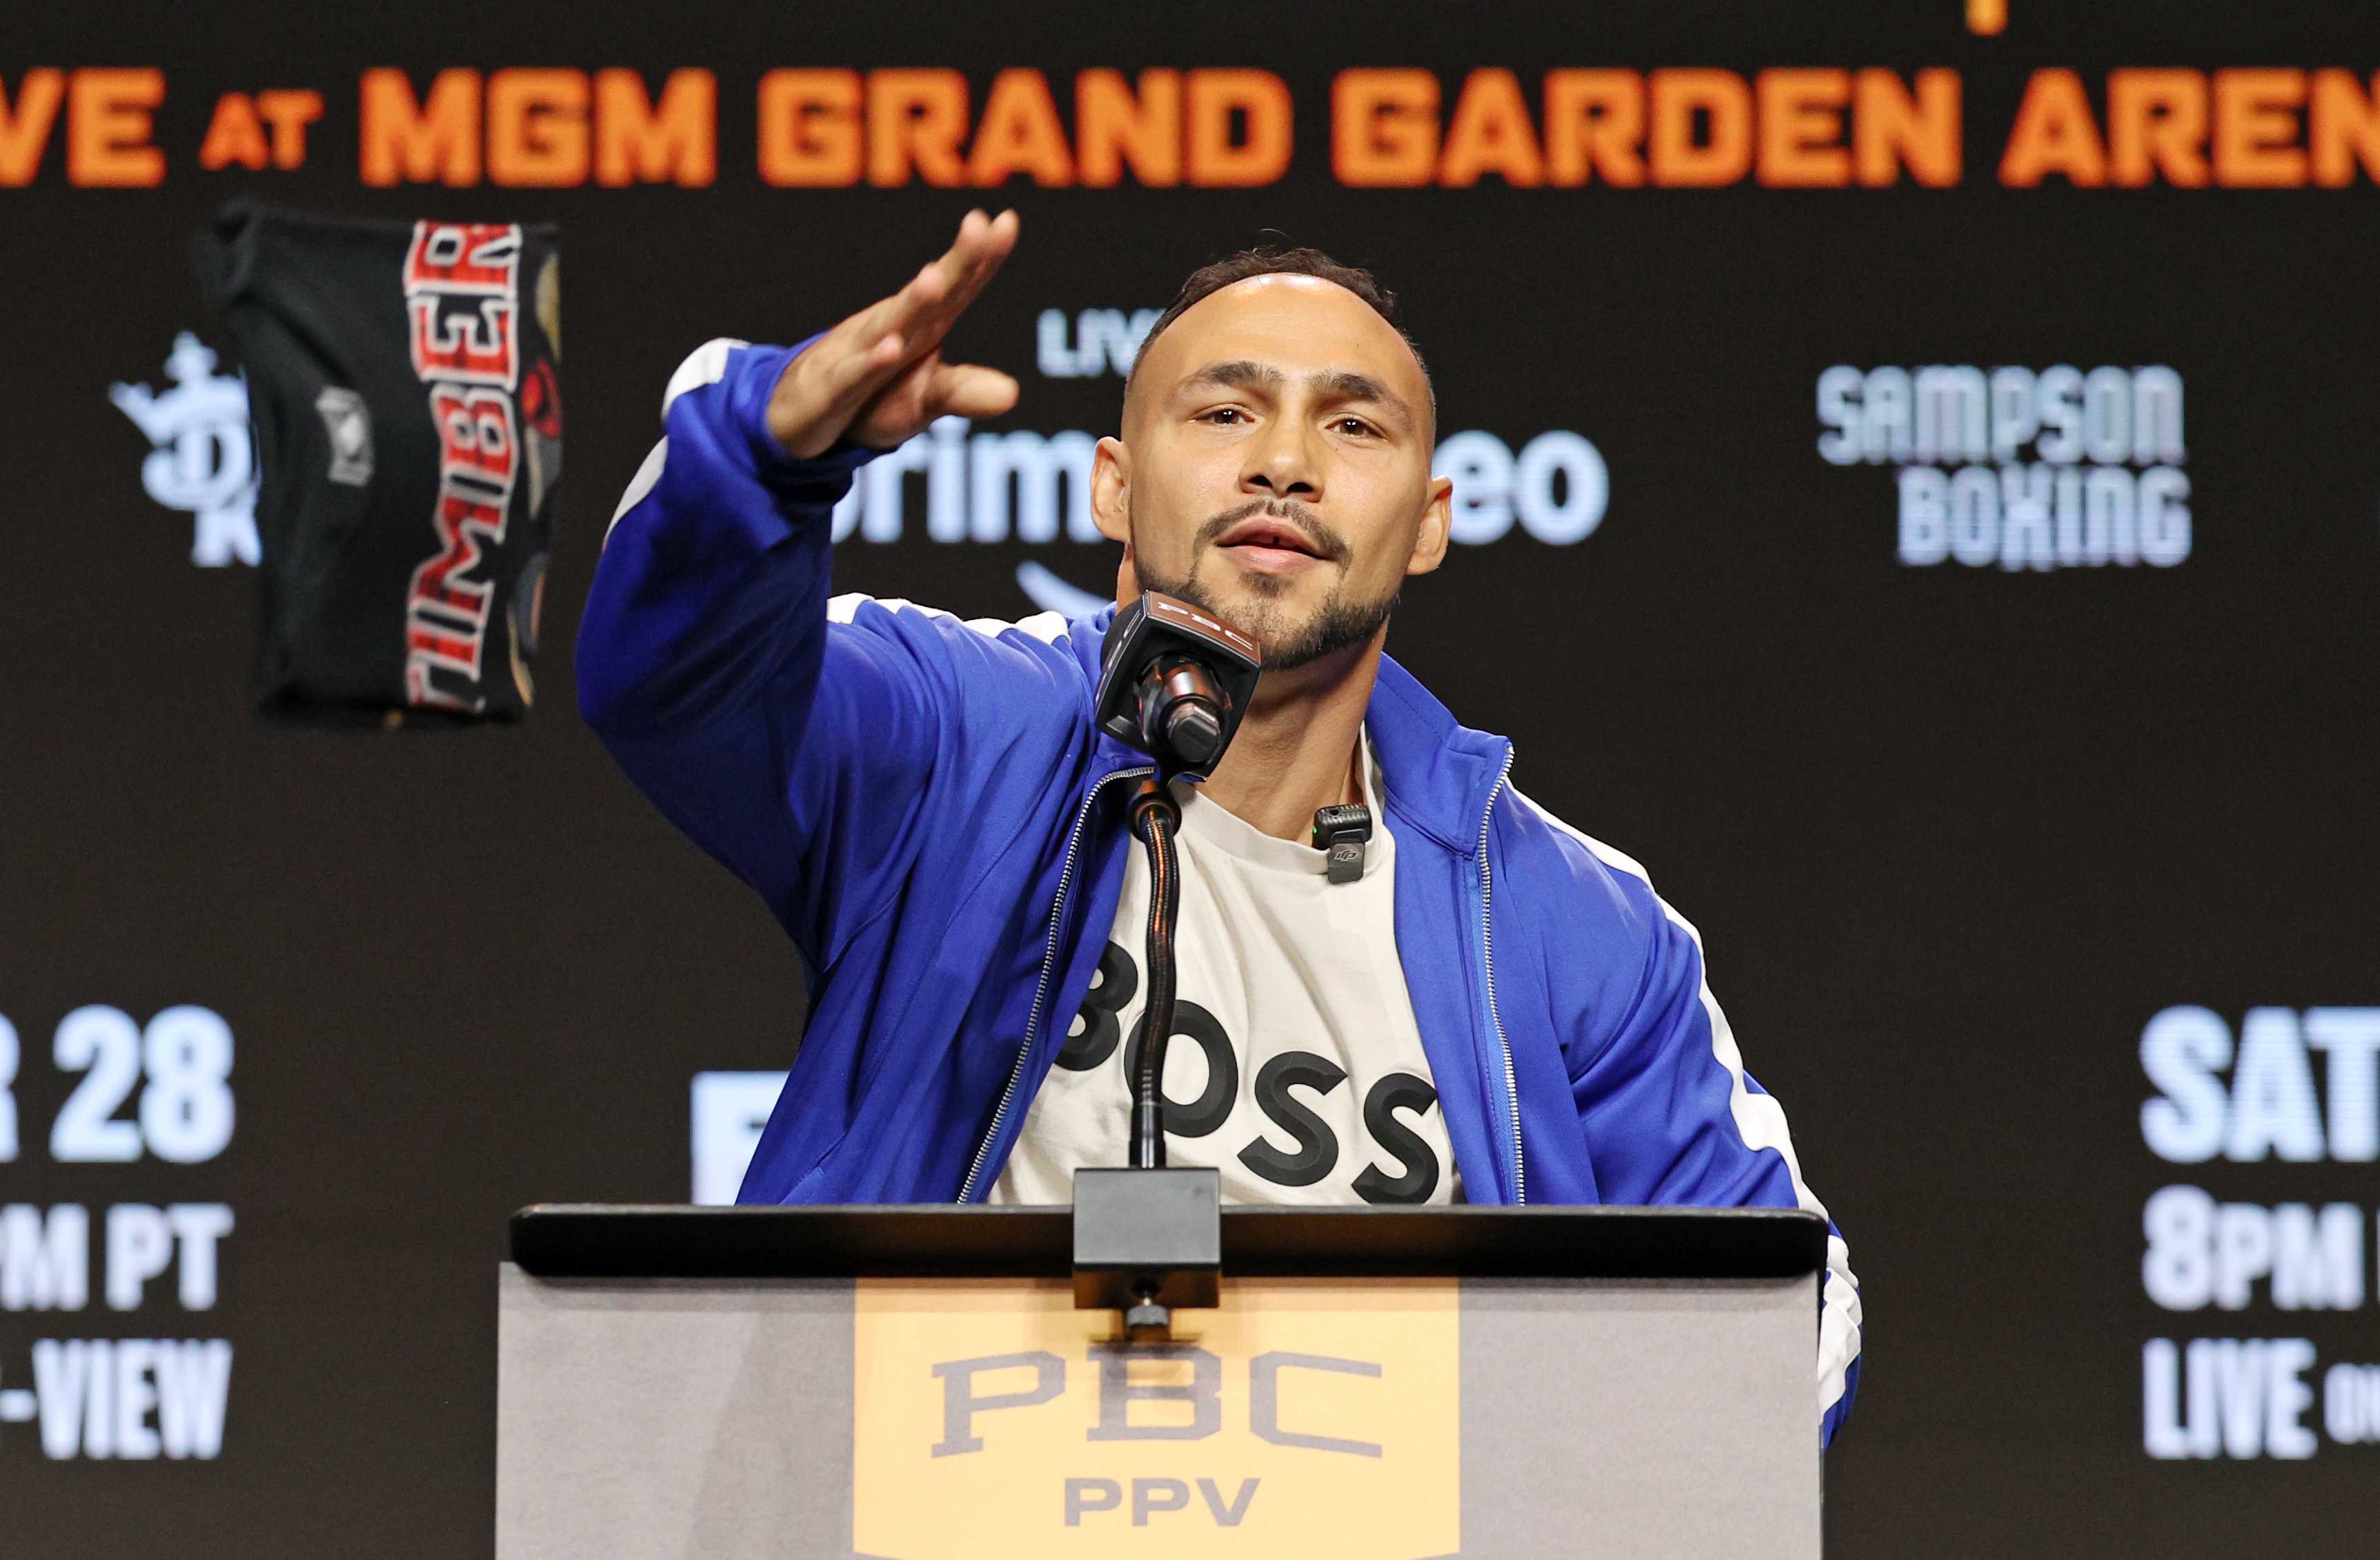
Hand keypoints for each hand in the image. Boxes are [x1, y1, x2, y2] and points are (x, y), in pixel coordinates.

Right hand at [766, 208, 1021, 458]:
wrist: (802, 418)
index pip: (959, 289)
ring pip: (891, 325)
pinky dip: (870, 362)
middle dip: (955, 261)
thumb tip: (1012, 393)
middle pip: (931, 294)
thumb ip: (964, 391)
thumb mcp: (925, 402)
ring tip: (937, 276)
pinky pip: (854, 376)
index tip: (1007, 222)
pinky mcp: (831, 391)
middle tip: (977, 225)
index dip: (983, 258)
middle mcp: (891, 329)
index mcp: (920, 327)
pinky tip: (891, 348)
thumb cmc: (870, 401)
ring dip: (914, 302)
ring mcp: (858, 355)